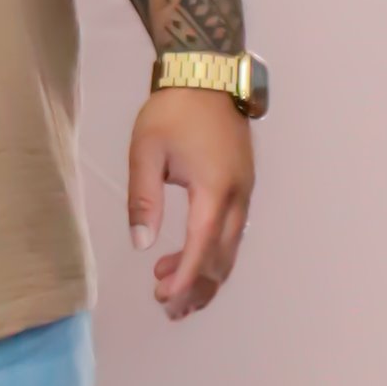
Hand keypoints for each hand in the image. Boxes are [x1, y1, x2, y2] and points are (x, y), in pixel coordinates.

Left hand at [129, 90, 254, 320]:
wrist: (207, 76)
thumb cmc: (172, 111)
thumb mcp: (145, 152)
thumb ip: (143, 199)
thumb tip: (141, 244)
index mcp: (214, 188)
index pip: (202, 247)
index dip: (184, 278)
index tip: (163, 298)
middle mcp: (238, 196)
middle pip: (222, 257)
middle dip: (195, 287)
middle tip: (166, 308)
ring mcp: (245, 192)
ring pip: (231, 249)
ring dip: (205, 274)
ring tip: (172, 294)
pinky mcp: (243, 186)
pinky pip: (233, 233)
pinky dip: (213, 254)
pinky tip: (188, 258)